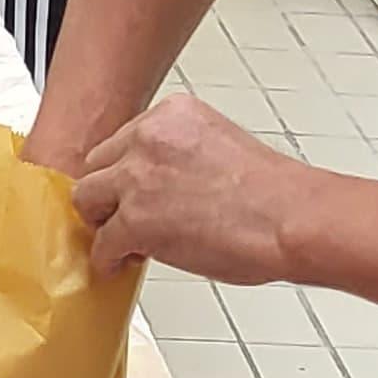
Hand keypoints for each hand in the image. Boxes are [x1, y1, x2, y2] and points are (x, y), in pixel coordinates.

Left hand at [75, 90, 315, 285]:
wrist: (289, 219)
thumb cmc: (273, 194)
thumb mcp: (221, 146)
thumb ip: (183, 156)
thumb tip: (166, 184)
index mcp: (174, 113)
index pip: (124, 139)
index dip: (127, 171)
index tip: (134, 189)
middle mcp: (150, 138)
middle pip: (98, 165)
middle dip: (109, 193)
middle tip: (123, 216)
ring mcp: (138, 177)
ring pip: (88, 199)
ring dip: (103, 223)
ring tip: (120, 241)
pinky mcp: (135, 219)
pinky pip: (102, 242)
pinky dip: (108, 258)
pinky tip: (121, 264)